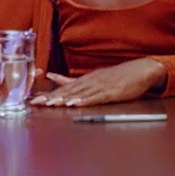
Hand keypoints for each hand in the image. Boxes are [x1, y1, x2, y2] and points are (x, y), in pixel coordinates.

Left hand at [29, 58, 164, 106]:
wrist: (140, 70)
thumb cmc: (117, 76)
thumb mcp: (92, 77)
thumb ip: (72, 81)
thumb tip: (53, 78)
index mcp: (84, 80)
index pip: (62, 89)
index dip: (48, 95)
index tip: (34, 101)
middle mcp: (89, 82)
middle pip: (67, 92)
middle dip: (51, 98)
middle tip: (36, 104)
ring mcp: (100, 86)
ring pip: (78, 94)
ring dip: (64, 99)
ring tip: (51, 105)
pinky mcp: (111, 92)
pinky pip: (95, 97)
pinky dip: (84, 101)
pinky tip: (75, 104)